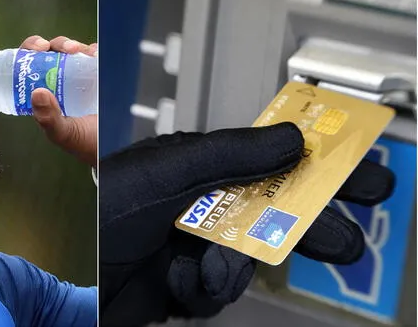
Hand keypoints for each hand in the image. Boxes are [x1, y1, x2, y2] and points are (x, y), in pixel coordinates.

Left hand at [19, 35, 96, 166]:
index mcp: (43, 91)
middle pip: (52, 51)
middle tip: (66, 49)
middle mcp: (60, 79)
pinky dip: (95, 51)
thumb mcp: (64, 133)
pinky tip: (96, 55)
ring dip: (77, 46)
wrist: (113, 147)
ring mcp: (81, 75)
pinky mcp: (100, 74)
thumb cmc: (84, 142)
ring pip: (74, 50)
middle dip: (57, 44)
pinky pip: (96, 56)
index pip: (30, 64)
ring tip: (86, 53)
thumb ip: (49, 119)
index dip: (30, 49)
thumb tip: (37, 92)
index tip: (38, 48)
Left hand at [99, 122, 394, 325]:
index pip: (270, 165)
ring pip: (247, 264)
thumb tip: (292, 139)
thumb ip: (230, 154)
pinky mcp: (184, 286)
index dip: (316, 171)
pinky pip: (216, 294)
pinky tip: (176, 279)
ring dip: (230, 269)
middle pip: (271, 217)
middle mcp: (201, 208)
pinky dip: (200, 289)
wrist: (72, 273)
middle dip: (307, 230)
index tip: (359, 177)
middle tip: (344, 242)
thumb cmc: (103, 211)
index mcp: (200, 171)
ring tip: (206, 263)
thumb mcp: (168, 174)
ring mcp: (194, 247)